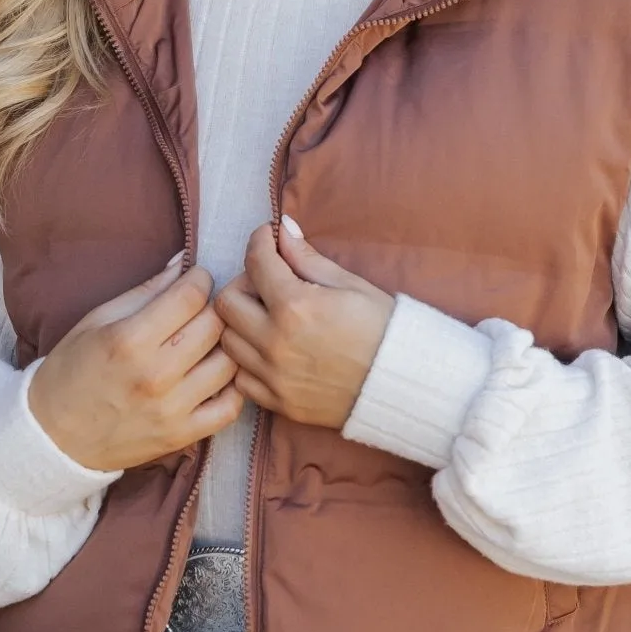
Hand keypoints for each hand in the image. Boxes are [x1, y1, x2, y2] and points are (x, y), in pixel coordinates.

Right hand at [28, 256, 243, 470]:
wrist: (53, 437)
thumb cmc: (71, 372)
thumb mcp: (96, 321)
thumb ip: (144, 292)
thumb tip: (181, 263)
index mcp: (129, 340)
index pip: (191, 296)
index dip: (199, 279)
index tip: (196, 279)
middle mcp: (155, 374)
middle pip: (215, 325)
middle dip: (215, 307)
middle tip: (205, 307)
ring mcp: (171, 409)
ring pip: (229, 363)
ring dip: (227, 345)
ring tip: (212, 341)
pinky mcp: (181, 436)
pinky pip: (230, 408)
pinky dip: (233, 388)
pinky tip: (217, 376)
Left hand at [216, 218, 393, 430]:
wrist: (403, 384)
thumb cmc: (383, 329)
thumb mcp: (350, 285)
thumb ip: (307, 258)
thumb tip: (282, 229)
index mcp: (295, 306)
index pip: (256, 261)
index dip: (260, 241)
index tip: (268, 238)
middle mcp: (275, 342)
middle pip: (227, 302)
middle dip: (244, 283)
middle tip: (267, 282)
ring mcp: (274, 376)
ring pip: (228, 341)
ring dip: (241, 323)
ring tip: (267, 318)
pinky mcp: (278, 402)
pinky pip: (241, 378)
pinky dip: (248, 362)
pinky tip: (271, 351)